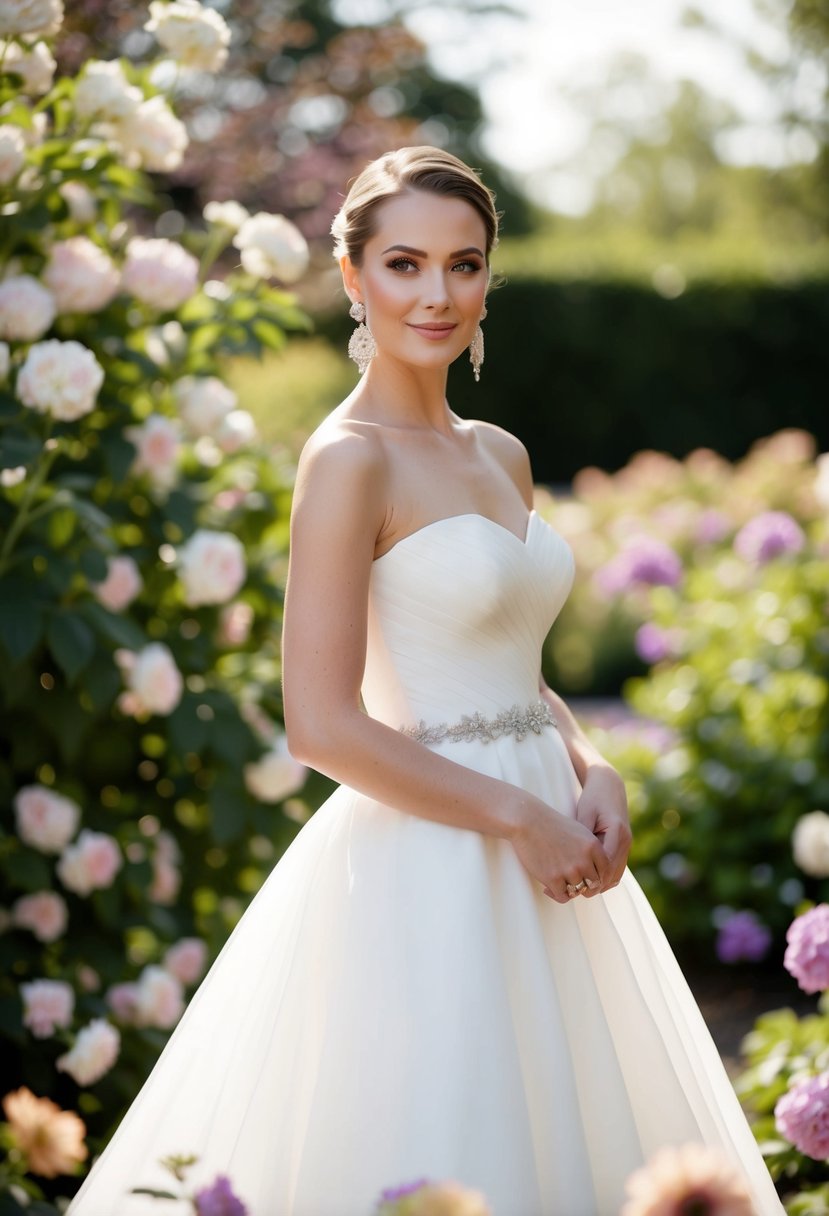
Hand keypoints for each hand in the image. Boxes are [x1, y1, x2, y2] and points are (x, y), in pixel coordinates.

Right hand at [507, 793, 611, 904]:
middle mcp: (584, 860)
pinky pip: (563, 897)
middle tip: (573, 882)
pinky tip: (549, 887)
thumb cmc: (552, 825)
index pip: (606, 871)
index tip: (587, 876)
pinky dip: (557, 894)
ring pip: (578, 891)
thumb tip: (596, 872)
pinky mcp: (553, 879)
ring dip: (569, 889)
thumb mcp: (579, 832)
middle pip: (594, 884)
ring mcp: (569, 871)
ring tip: (558, 882)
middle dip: (585, 885)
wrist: (527, 821)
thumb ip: (591, 851)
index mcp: (593, 847)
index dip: (598, 876)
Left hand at [575, 765, 630, 891]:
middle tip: (573, 892)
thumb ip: (582, 835)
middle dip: (594, 885)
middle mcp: (625, 841)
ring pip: (616, 874)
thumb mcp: (584, 813)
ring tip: (579, 890)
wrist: (609, 784)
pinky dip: (605, 877)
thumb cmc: (593, 797)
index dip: (591, 876)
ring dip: (600, 884)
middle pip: (612, 873)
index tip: (573, 884)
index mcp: (617, 832)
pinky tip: (588, 881)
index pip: (606, 863)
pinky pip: (616, 868)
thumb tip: (572, 857)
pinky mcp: (623, 846)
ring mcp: (626, 844)